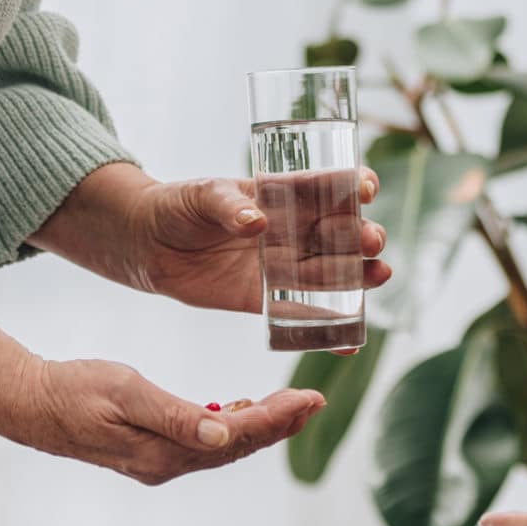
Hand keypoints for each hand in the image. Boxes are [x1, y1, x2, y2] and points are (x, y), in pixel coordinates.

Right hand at [0, 356, 323, 485]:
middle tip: (314, 400)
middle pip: (238, 448)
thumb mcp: (127, 393)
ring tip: (292, 406)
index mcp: (166, 452)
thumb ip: (176, 416)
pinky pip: (202, 444)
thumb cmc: (75, 391)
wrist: (31, 405)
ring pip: (223, 447)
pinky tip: (241, 412)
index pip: (237, 438)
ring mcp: (158, 461)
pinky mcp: (150, 451)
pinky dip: (229, 428)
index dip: (277, 418)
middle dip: (279, 424)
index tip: (310, 397)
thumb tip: (223, 435)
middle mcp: (167, 464)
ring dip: (259, 427)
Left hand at [39, 164, 390, 315]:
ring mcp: (282, 266)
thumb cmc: (178, 206)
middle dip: (361, 235)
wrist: (148, 244)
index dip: (352, 184)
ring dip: (358, 277)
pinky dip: (327, 330)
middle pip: (339, 233)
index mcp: (282, 194)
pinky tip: (351, 341)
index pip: (327, 186)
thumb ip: (228, 206)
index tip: (366, 187)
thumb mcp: (201, 195)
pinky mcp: (265, 299)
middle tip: (370, 241)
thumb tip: (256, 221)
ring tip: (379, 276)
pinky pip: (302, 315)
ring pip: (330, 273)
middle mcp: (292, 230)